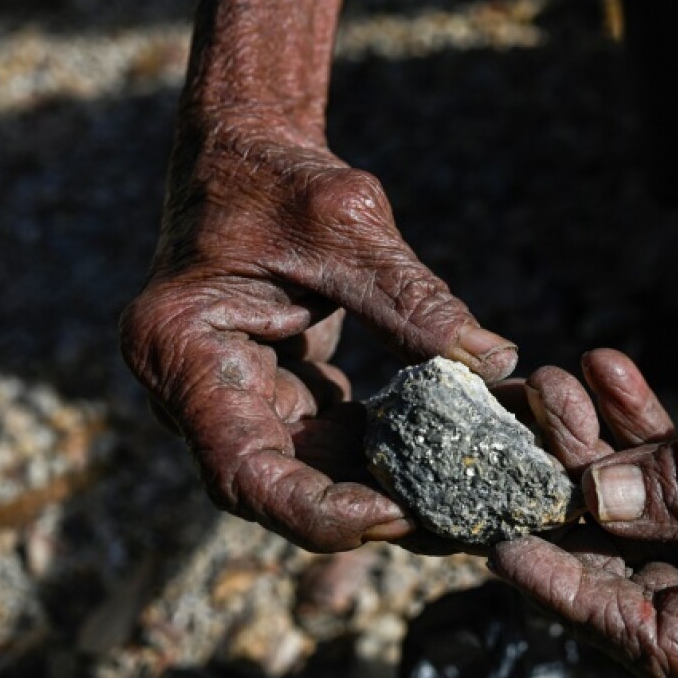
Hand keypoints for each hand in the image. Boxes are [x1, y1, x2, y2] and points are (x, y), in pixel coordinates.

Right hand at [119, 123, 515, 551]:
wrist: (249, 152)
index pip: (240, 470)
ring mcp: (229, 397)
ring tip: (460, 504)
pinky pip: (325, 445)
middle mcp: (190, 390)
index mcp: (180, 349)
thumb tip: (496, 363)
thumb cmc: (282, 177)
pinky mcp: (271, 393)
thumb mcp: (348, 225)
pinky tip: (445, 461)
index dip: (315, 511)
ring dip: (378, 492)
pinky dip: (380, 457)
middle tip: (451, 524)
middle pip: (274, 488)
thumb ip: (413, 299)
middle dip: (360, 514)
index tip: (395, 515)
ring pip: (304, 476)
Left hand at [493, 346, 677, 677]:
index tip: (510, 554)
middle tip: (524, 446)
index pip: (666, 641)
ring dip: (606, 456)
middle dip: (581, 507)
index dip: (580, 600)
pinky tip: (611, 375)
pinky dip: (649, 438)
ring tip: (560, 386)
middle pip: (646, 582)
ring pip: (654, 527)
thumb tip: (593, 499)